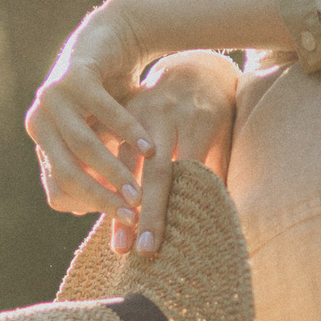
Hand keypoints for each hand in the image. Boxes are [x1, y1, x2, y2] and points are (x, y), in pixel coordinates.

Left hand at [27, 0, 152, 228]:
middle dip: (102, 197)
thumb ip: (96, 172)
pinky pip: (102, 111)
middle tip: (132, 214)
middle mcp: (39, 121)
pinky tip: (150, 149)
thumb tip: (90, 214)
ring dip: (114, 171)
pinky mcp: (75, 75)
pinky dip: (126, 132)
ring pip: (83, 146)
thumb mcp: (101, 138)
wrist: (112, 38)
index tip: (123, 219)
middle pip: (68, 173)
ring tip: (139, 192)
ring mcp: (53, 97)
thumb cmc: (111, 98)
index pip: (58, 190)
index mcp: (42, 142)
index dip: (91, 207)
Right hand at [109, 51, 239, 255]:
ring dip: (120, 204)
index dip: (173, 208)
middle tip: (141, 250)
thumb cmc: (215, 115)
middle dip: (148, 213)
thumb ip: (218, 173)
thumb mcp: (224, 138)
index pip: (185, 173)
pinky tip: (97, 212)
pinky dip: (103, 182)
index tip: (164, 242)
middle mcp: (166, 116)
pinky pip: (107, 150)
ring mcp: (139, 112)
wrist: (194, 70)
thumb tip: (219, 223)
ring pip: (125, 164)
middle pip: (155, 171)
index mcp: (197, 121)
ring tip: (119, 243)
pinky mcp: (120, 113)